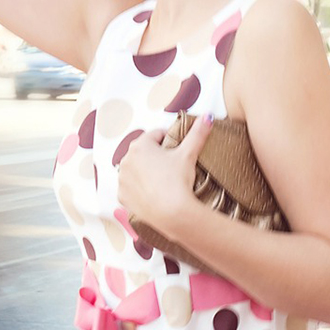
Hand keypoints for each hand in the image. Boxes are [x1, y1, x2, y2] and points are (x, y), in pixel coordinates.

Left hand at [116, 113, 213, 233]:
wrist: (172, 213)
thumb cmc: (178, 181)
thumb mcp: (188, 154)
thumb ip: (197, 133)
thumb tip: (207, 117)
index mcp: (139, 146)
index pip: (156, 135)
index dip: (169, 140)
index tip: (177, 149)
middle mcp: (125, 160)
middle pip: (143, 152)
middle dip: (156, 156)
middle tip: (171, 166)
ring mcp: (122, 180)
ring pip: (135, 170)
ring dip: (145, 172)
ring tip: (162, 180)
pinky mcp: (122, 197)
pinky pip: (130, 189)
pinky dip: (139, 189)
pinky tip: (152, 193)